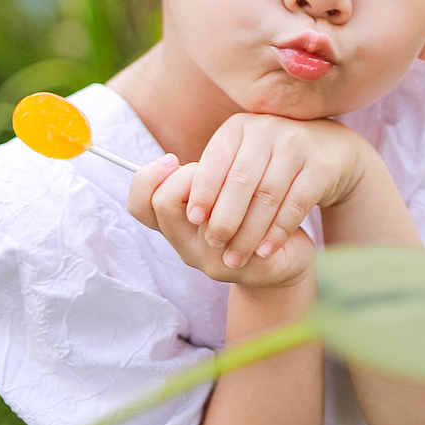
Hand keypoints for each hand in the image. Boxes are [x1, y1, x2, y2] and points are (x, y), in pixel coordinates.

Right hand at [129, 154, 316, 291]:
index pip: (140, 205)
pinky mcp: (247, 266)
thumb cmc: (246, 214)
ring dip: (226, 188)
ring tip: (244, 185)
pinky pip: (245, 230)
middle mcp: (187, 247)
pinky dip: (257, 206)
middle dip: (190, 174)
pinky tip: (270, 199)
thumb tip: (172, 158)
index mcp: (175, 227)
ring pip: (203, 214)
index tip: (172, 159)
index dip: (148, 177)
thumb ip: (197, 178)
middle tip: (216, 172)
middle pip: (164, 203)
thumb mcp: (216, 191)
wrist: (284, 259)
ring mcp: (214, 260)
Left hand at [186, 115, 370, 268]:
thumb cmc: (270, 167)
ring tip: (236, 257)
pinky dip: (278, 231)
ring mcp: (296, 144)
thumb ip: (212, 180)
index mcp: (237, 128)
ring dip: (249, 231)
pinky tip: (265, 250)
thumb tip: (180, 209)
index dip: (202, 189)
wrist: (331, 154)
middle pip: (240, 179)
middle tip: (212, 244)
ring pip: (267, 195)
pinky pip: (296, 203)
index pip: (214, 158)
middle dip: (224, 217)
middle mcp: (266, 129)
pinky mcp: (321, 165)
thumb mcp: (240, 163)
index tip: (193, 219)